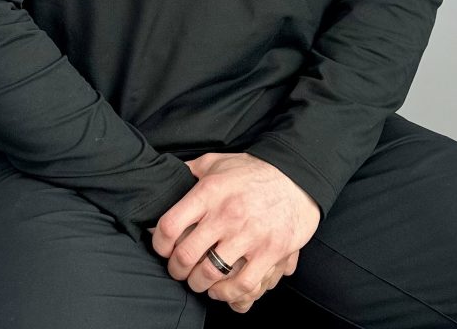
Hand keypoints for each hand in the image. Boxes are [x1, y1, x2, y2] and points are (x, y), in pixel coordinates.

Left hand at [150, 153, 319, 310]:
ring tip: (198, 280)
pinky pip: (242, 285)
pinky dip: (226, 294)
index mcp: (210, 192)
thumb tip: (167, 180)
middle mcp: (226, 214)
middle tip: (179, 269)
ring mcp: (249, 235)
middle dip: (177, 269)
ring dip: (198, 283)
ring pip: (210, 274)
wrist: (297, 178)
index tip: (163, 248)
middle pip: (186, 255)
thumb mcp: (217, 161)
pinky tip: (221, 289)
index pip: (170, 226)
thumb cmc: (254, 171)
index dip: (159, 244)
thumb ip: (190, 170)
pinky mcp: (270, 251)